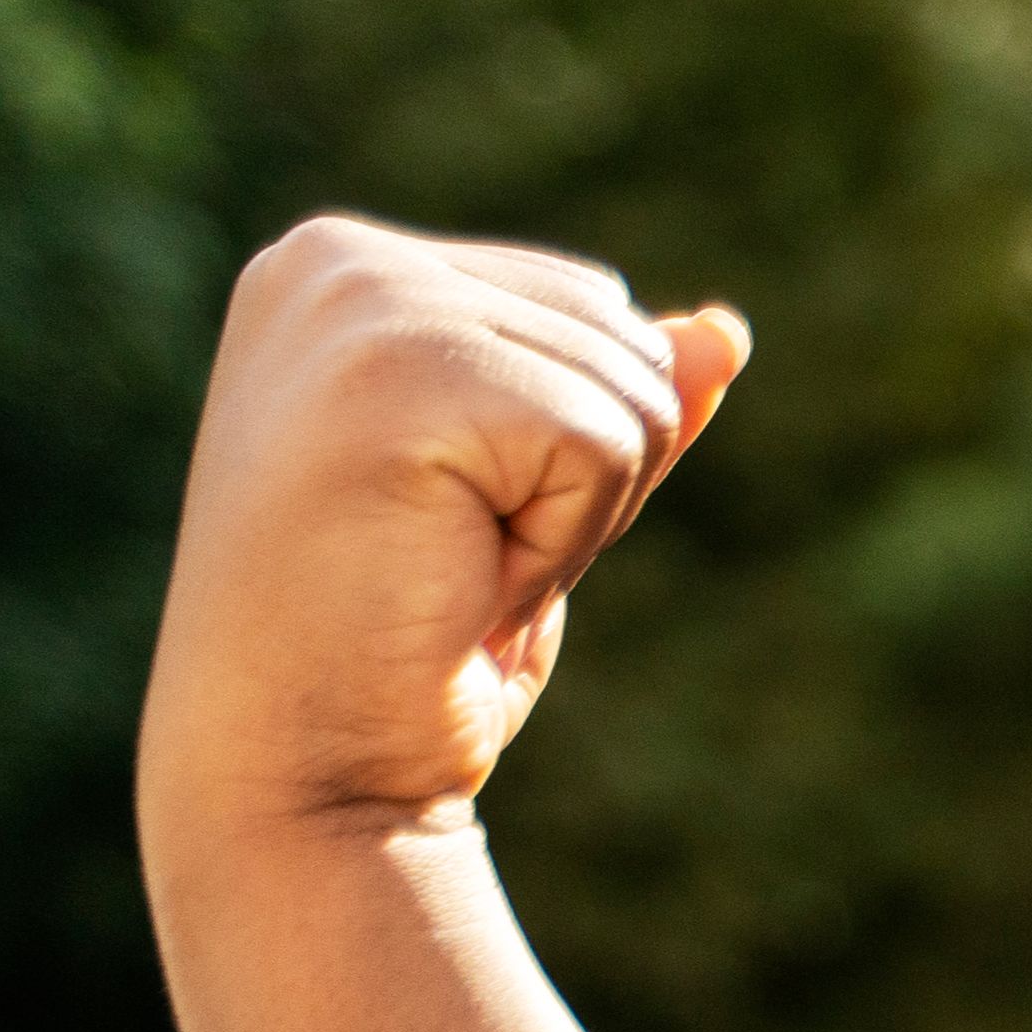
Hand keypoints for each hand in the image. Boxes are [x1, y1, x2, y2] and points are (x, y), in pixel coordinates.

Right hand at [137, 217, 749, 839]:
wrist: (303, 769)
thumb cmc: (402, 642)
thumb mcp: (528, 498)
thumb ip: (610, 396)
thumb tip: (727, 333)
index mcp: (339, 266)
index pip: (584, 300)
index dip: (562, 443)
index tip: (441, 515)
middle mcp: (335, 262)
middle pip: (620, 331)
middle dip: (579, 474)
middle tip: (446, 554)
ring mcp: (362, 308)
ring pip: (630, 388)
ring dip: (571, 515)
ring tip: (443, 567)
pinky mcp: (404, 377)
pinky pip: (608, 444)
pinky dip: (562, 542)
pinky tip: (452, 578)